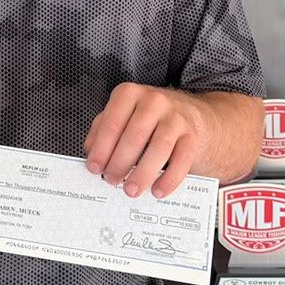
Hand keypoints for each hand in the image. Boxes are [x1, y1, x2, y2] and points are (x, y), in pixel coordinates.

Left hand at [83, 84, 209, 199]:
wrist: (193, 116)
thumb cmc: (151, 118)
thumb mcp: (124, 115)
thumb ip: (103, 129)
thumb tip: (91, 152)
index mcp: (130, 94)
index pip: (112, 122)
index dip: (101, 148)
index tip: (94, 168)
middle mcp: (154, 101)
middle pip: (134, 136)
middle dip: (119, 163)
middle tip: (111, 180)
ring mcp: (176, 117)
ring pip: (159, 148)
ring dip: (142, 173)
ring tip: (131, 189)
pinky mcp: (193, 136)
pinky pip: (182, 160)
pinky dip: (169, 179)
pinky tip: (157, 190)